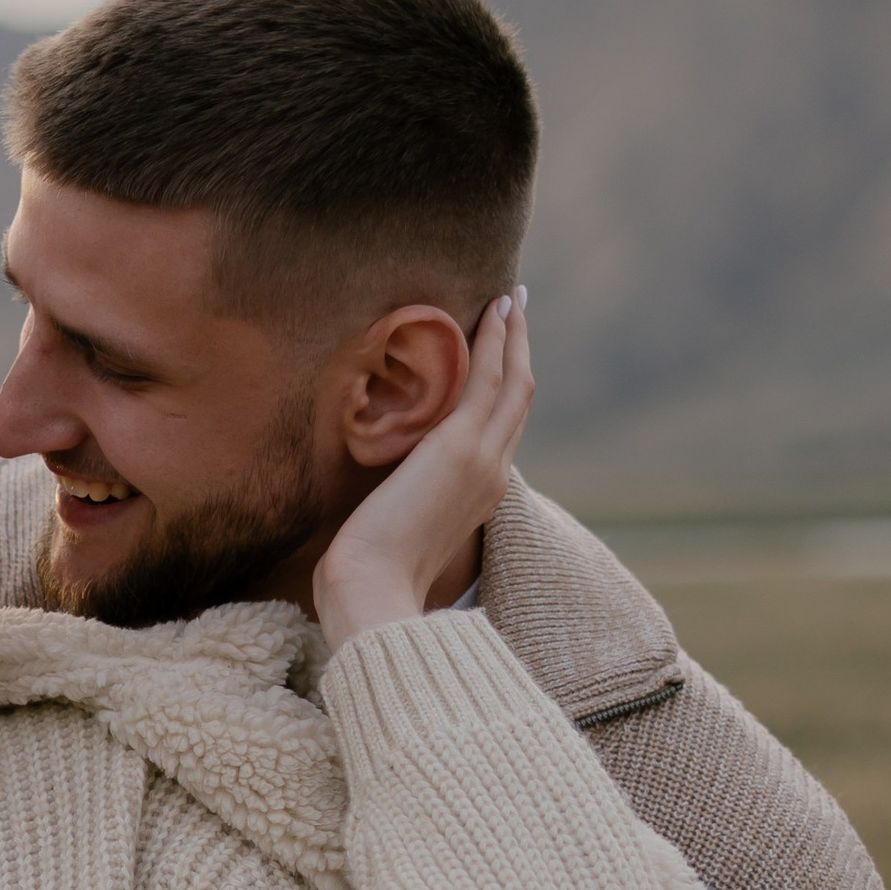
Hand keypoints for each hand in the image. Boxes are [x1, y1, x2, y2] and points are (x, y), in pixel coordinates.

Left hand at [310, 288, 532, 650]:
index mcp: (481, 496)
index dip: (506, 388)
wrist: (372, 591)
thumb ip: (404, 505)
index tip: (503, 356)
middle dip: (519, 351)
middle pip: (518, 400)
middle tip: (519, 309)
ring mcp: (484, 459)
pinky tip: (497, 310)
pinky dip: (498, 341)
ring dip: (514, 336)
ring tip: (513, 299)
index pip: (502, 430)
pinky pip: (490, 378)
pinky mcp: (462, 445)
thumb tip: (383, 495)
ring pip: (513, 383)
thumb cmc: (371, 574)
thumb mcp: (397, 530)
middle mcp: (494, 474)